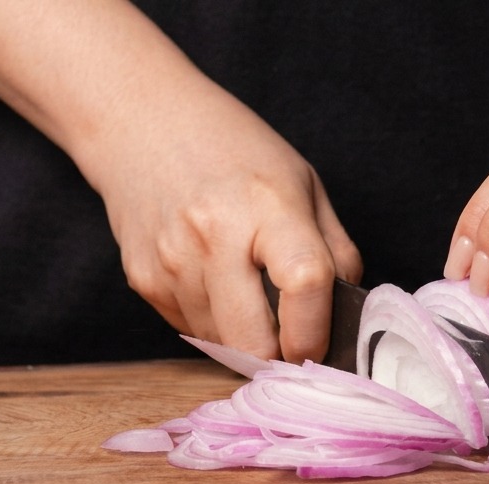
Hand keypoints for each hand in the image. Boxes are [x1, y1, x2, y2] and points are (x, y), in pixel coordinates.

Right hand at [87, 72, 361, 361]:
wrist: (141, 122)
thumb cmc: (233, 150)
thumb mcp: (302, 184)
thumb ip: (334, 252)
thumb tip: (347, 319)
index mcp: (268, 205)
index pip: (306, 284)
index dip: (317, 331)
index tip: (320, 346)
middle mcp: (214, 236)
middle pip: (252, 343)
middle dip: (278, 356)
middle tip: (290, 340)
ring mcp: (172, 263)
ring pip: (223, 346)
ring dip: (244, 337)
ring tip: (245, 289)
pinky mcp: (144, 282)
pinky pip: (192, 330)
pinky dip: (213, 321)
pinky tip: (212, 278)